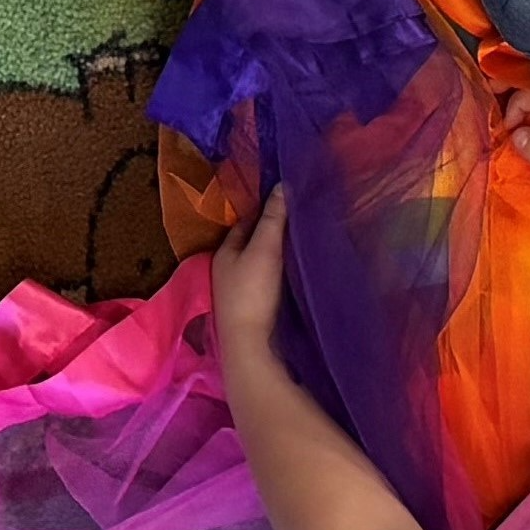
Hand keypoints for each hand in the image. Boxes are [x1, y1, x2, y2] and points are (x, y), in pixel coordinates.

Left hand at [210, 188, 289, 361]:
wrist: (252, 345)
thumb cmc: (253, 292)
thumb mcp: (264, 248)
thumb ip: (274, 217)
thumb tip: (283, 184)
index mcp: (225, 252)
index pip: (245, 222)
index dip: (265, 209)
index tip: (288, 199)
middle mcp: (229, 270)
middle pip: (253, 243)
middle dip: (273, 231)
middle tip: (301, 217)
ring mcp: (241, 291)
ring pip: (263, 263)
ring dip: (279, 253)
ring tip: (305, 239)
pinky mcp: (256, 309)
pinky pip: (271, 281)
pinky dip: (283, 272)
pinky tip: (300, 270)